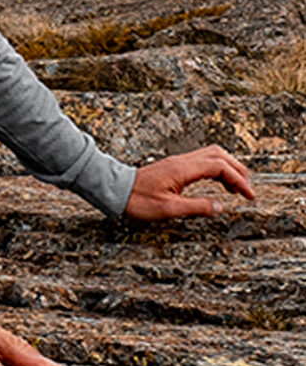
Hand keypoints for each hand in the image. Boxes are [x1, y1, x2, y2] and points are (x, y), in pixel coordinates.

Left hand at [125, 145, 254, 219]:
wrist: (115, 190)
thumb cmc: (137, 200)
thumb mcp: (169, 209)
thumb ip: (196, 207)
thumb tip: (220, 207)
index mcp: (183, 169)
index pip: (220, 167)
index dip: (238, 180)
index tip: (249, 195)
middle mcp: (183, 161)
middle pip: (220, 156)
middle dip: (238, 170)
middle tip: (248, 190)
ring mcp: (179, 162)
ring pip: (212, 155)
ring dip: (228, 168)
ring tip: (236, 187)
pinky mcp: (175, 166)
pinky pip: (202, 161)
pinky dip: (217, 169)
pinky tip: (218, 183)